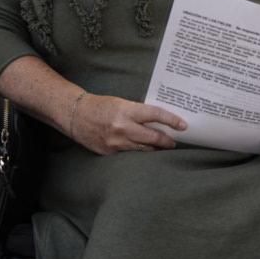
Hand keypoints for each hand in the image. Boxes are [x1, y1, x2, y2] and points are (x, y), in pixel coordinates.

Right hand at [70, 95, 186, 153]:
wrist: (76, 115)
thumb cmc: (101, 106)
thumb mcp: (121, 104)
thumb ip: (138, 113)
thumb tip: (158, 121)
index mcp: (126, 111)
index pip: (155, 115)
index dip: (171, 121)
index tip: (183, 125)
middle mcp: (123, 128)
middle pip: (153, 137)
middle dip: (167, 141)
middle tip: (174, 141)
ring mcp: (116, 142)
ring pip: (144, 149)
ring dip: (155, 149)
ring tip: (162, 147)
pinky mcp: (110, 152)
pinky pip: (130, 155)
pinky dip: (139, 153)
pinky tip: (144, 152)